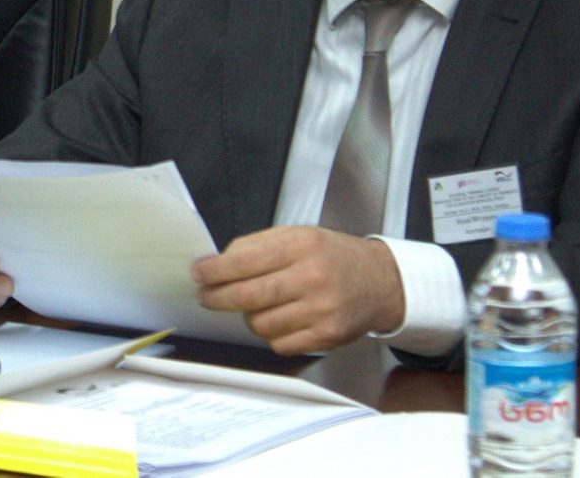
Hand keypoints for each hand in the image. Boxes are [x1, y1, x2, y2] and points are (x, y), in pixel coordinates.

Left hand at [193, 225, 405, 353]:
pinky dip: (271, 334)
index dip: (214, 271)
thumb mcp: (296, 235)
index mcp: (302, 246)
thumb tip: (217, 262)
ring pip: (260, 324)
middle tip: (206, 296)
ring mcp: (322, 311)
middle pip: (248, 296)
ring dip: (248, 316)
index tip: (199, 274)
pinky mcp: (327, 336)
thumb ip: (256, 245)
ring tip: (254, 305)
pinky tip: (279, 319)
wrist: (380, 281)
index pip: (244, 261)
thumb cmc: (333, 256)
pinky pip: (279, 343)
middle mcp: (313, 278)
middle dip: (217, 298)